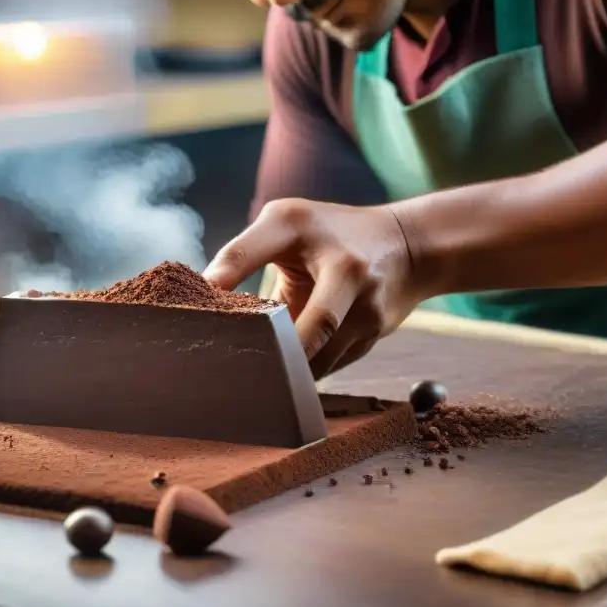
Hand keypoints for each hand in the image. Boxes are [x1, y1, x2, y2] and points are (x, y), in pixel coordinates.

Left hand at [203, 198, 427, 378]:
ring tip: (254, 380)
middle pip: (313, 326)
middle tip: (238, 369)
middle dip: (277, 353)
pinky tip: (286, 376)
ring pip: (317, 358)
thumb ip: (245, 254)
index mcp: (305, 230)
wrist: (407, 248)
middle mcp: (345, 268)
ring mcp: (366, 306)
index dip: (223, 280)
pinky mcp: (373, 335)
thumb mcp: (288, 226)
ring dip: (287, 370)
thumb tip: (203, 292)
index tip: (200, 306)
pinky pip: (329, 365)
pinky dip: (305, 373)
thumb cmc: (331, 234)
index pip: (250, 253)